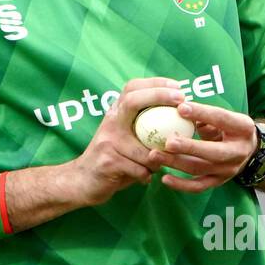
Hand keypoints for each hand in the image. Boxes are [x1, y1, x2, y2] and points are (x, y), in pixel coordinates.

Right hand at [67, 78, 194, 206]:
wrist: (82, 180)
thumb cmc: (114, 158)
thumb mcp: (124, 136)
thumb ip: (143, 126)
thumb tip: (179, 119)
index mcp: (115, 114)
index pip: (132, 88)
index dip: (155, 83)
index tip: (178, 87)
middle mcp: (110, 123)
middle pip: (132, 101)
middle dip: (159, 95)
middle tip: (181, 100)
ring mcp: (107, 141)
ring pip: (144, 148)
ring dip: (158, 158)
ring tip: (160, 164)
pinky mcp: (108, 162)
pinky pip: (140, 169)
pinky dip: (147, 175)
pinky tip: (145, 178)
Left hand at [156, 100, 257, 192]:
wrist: (249, 150)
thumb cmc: (229, 127)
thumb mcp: (225, 116)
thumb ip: (206, 114)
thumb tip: (180, 108)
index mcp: (242, 128)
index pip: (221, 119)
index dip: (202, 113)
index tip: (180, 107)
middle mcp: (238, 152)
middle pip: (212, 152)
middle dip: (188, 147)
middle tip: (168, 141)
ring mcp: (228, 169)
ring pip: (200, 169)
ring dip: (176, 163)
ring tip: (155, 155)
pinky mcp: (218, 181)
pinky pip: (198, 186)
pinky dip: (181, 185)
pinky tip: (164, 178)